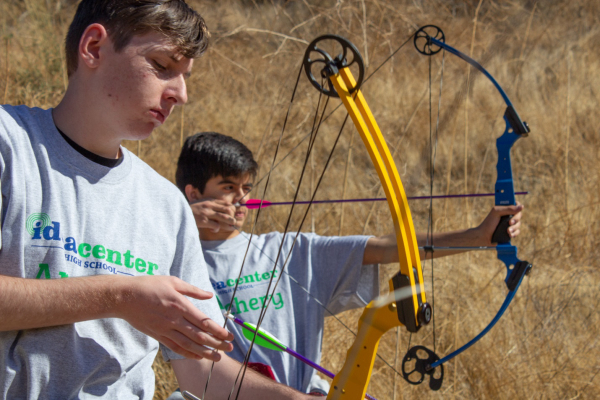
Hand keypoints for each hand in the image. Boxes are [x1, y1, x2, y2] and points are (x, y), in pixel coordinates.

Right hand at [115, 276, 233, 360]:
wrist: (124, 297)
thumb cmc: (149, 285)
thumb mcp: (173, 281)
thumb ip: (193, 290)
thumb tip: (209, 295)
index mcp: (180, 305)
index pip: (203, 321)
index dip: (218, 330)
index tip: (228, 335)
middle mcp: (174, 319)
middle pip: (199, 335)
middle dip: (216, 343)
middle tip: (229, 348)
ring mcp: (165, 329)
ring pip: (188, 344)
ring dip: (205, 352)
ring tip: (217, 357)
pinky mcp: (157, 335)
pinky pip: (175, 347)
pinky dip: (187, 353)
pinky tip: (197, 356)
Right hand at [190, 199, 235, 232]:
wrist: (178, 212)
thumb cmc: (189, 209)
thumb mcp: (200, 202)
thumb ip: (209, 204)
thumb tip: (218, 208)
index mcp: (209, 200)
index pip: (226, 203)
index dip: (232, 209)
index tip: (233, 215)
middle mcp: (209, 205)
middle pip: (227, 209)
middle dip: (232, 216)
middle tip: (233, 222)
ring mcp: (206, 213)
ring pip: (224, 217)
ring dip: (229, 222)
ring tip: (230, 226)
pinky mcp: (203, 220)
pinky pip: (216, 225)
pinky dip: (217, 229)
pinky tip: (213, 230)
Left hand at [475, 203, 523, 245]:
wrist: (484, 237)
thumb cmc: (489, 223)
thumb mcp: (496, 212)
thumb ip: (508, 209)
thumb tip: (522, 207)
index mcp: (504, 209)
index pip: (515, 204)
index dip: (518, 206)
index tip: (516, 210)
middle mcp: (508, 216)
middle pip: (519, 215)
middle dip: (516, 219)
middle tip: (510, 222)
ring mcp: (509, 224)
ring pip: (519, 224)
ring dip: (514, 228)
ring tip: (507, 231)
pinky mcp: (510, 232)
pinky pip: (517, 232)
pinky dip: (514, 233)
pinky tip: (509, 235)